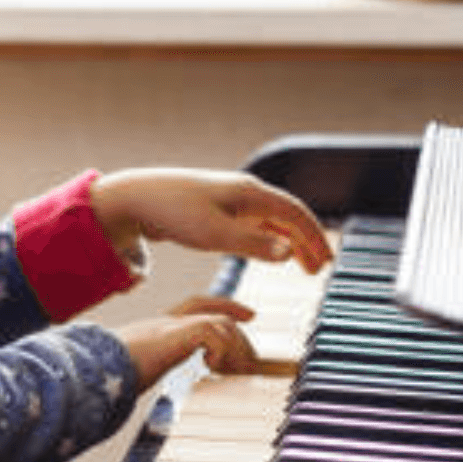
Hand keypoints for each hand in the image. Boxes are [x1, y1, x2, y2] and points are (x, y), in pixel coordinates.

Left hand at [89, 168, 329, 272]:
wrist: (136, 198)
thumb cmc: (173, 213)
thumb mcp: (214, 234)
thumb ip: (253, 244)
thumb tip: (290, 252)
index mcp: (249, 193)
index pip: (295, 213)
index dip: (314, 237)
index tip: (327, 262)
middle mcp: (245, 192)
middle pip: (288, 215)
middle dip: (307, 241)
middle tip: (320, 269)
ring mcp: (231, 199)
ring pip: (272, 220)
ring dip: (291, 242)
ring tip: (303, 266)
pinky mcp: (218, 209)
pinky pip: (256, 223)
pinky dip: (271, 239)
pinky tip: (271, 253)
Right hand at [112, 296, 258, 392]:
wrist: (91, 372)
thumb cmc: (104, 377)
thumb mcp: (131, 373)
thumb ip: (141, 373)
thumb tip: (137, 391)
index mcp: (157, 329)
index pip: (197, 306)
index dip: (225, 306)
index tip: (249, 315)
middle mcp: (164, 322)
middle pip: (215, 315)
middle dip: (240, 336)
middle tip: (252, 360)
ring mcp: (168, 326)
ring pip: (218, 323)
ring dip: (234, 348)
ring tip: (237, 372)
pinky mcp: (172, 334)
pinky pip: (210, 332)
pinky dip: (219, 350)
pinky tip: (212, 367)